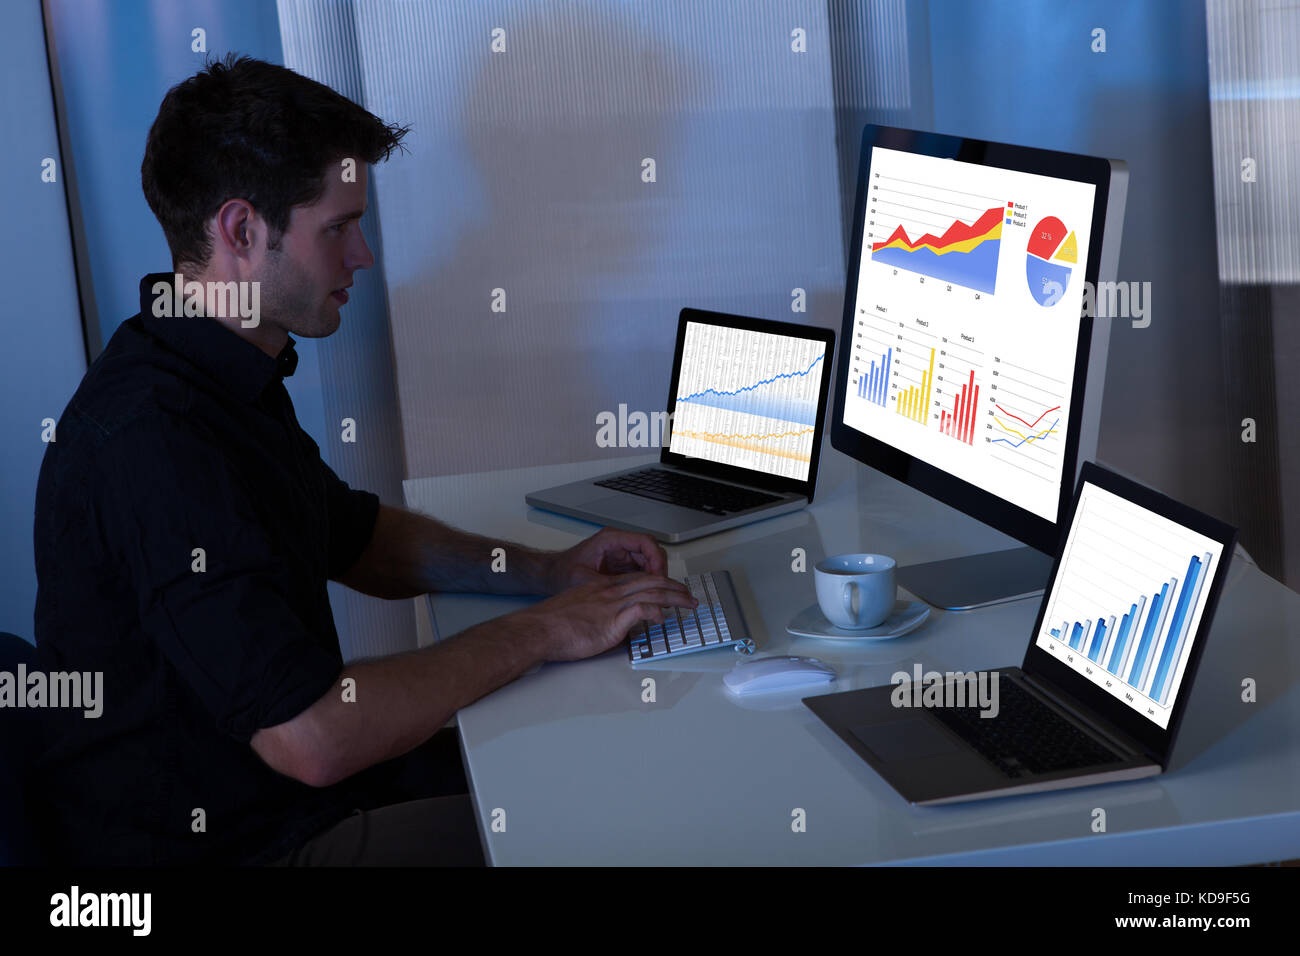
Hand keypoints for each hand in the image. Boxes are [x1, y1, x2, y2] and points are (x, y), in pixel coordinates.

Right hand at [519, 571, 696, 662]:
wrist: (540, 629)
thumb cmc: (554, 624)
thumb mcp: (581, 611)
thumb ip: (600, 614)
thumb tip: (613, 627)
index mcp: (604, 587)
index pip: (639, 579)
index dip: (660, 583)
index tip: (673, 589)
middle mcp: (611, 591)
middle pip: (651, 582)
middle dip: (675, 588)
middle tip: (689, 597)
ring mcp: (612, 604)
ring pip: (652, 593)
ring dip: (674, 598)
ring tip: (688, 604)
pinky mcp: (611, 619)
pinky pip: (641, 610)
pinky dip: (656, 612)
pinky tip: (664, 618)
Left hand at [544, 527, 668, 592]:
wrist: (550, 575)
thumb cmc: (562, 572)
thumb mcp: (585, 580)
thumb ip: (609, 585)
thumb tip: (629, 595)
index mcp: (610, 540)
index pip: (645, 542)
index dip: (656, 559)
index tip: (659, 577)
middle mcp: (618, 544)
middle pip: (651, 550)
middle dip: (659, 569)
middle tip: (662, 588)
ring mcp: (620, 554)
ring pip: (649, 560)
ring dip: (655, 576)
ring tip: (657, 593)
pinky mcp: (620, 565)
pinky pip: (641, 569)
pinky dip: (647, 581)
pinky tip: (647, 594)